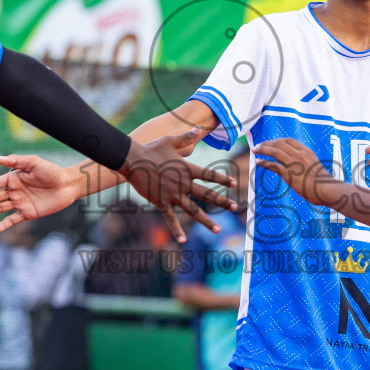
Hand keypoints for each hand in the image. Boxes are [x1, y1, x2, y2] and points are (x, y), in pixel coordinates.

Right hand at [0, 155, 87, 233]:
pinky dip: (3, 225)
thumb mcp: (34, 163)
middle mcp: (14, 191)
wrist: (68, 185)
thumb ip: (16, 161)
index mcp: (13, 178)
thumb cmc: (51, 171)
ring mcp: (20, 203)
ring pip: (0, 208)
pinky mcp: (28, 213)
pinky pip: (13, 220)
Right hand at [120, 129, 238, 243]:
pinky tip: (183, 240)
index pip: (210, 175)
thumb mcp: (170, 140)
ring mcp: (173, 195)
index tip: (234, 184)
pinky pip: (171, 219)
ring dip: (206, 221)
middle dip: (222, 202)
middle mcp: (183, 184)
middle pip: (207, 195)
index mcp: (187, 169)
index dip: (223, 179)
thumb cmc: (151, 149)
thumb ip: (186, 137)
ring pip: (193, 210)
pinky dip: (176, 230)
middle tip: (235, 207)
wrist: (134, 160)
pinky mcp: (161, 203)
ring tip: (218, 229)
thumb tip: (198, 129)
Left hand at [252, 138, 335, 206]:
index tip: (270, 142)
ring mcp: (294, 164)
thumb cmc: (323, 183)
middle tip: (258, 145)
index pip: (289, 140)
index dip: (277, 140)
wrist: (327, 190)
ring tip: (255, 150)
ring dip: (262, 149)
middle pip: (279, 144)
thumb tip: (299, 167)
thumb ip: (306, 163)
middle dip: (267, 143)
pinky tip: (257, 162)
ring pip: (274, 151)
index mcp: (306, 152)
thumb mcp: (315, 167)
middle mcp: (299, 155)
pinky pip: (273, 165)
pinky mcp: (289, 174)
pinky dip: (264, 162)